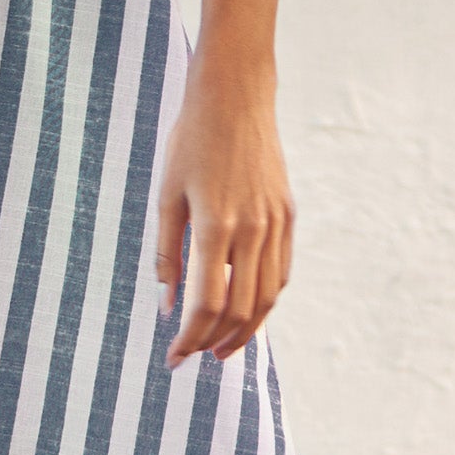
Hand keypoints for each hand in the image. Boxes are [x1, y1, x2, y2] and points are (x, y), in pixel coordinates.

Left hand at [153, 58, 294, 364]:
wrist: (235, 96)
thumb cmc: (191, 141)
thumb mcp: (166, 195)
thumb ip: (166, 254)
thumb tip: (169, 305)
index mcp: (215, 226)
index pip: (207, 305)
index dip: (189, 339)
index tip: (173, 357)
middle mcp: (252, 230)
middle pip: (240, 311)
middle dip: (215, 342)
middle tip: (194, 357)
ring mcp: (276, 223)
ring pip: (266, 298)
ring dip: (245, 331)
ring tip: (222, 347)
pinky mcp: (288, 215)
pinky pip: (280, 273)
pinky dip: (264, 301)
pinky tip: (246, 310)